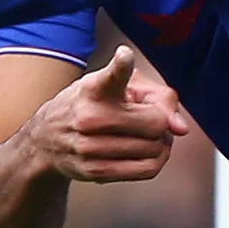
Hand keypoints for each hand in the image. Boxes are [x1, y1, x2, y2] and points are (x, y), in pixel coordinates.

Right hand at [22, 45, 194, 182]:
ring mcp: (91, 147)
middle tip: (149, 118)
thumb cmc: (88, 106)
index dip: (121, 64)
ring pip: (156, 149)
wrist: (47, 140)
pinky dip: (156, 160)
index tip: (124, 56)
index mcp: (94, 89)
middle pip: (156, 123)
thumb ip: (157, 96)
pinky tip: (147, 151)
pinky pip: (148, 169)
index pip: (111, 75)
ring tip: (146, 135)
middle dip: (160, 121)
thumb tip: (181, 128)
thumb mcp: (113, 85)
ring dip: (160, 143)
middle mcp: (90, 117)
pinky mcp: (97, 171)